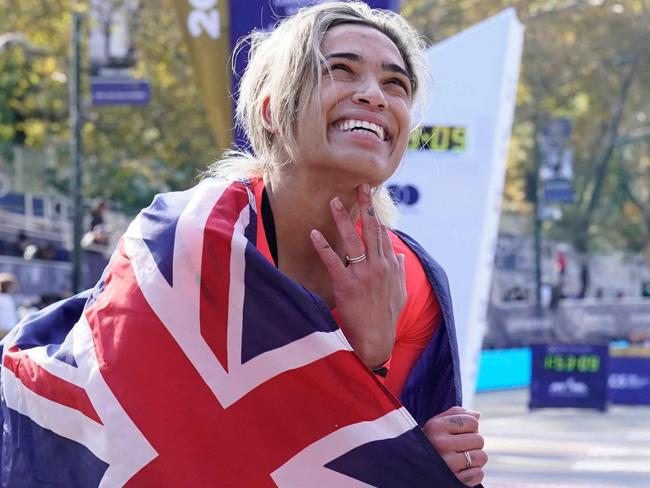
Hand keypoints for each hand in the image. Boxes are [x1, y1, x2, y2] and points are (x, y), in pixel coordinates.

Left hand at [309, 184, 406, 368]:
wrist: (377, 339)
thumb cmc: (386, 317)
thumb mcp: (400, 292)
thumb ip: (399, 270)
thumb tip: (397, 254)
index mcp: (390, 266)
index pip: (382, 233)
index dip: (375, 213)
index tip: (370, 196)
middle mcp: (379, 266)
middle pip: (371, 229)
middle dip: (365, 206)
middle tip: (359, 186)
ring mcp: (363, 275)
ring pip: (353, 240)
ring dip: (342, 220)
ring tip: (333, 202)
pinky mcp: (347, 286)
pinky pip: (333, 262)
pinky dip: (324, 247)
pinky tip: (314, 234)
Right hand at [423, 406, 486, 486]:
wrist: (413, 467)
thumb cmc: (430, 442)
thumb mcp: (436, 424)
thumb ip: (456, 414)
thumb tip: (478, 415)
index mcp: (436, 426)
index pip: (472, 422)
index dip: (471, 427)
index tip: (460, 434)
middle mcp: (441, 443)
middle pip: (479, 439)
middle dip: (473, 443)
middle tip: (460, 448)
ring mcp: (448, 463)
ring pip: (482, 457)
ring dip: (475, 459)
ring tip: (461, 459)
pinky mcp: (455, 480)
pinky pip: (479, 474)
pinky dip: (474, 473)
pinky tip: (461, 471)